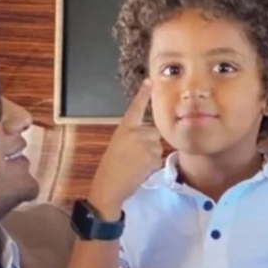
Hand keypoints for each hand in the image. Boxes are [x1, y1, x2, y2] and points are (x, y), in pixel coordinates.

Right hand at [88, 80, 161, 218]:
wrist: (109, 186)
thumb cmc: (111, 168)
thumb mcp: (118, 146)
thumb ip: (132, 137)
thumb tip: (150, 137)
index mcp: (124, 128)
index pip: (135, 108)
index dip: (143, 94)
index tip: (150, 81)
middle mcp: (135, 132)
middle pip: (154, 133)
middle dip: (150, 144)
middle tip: (135, 158)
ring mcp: (144, 144)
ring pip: (158, 146)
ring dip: (151, 156)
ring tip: (136, 165)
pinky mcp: (152, 156)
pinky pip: (159, 159)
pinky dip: (152, 166)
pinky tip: (140, 171)